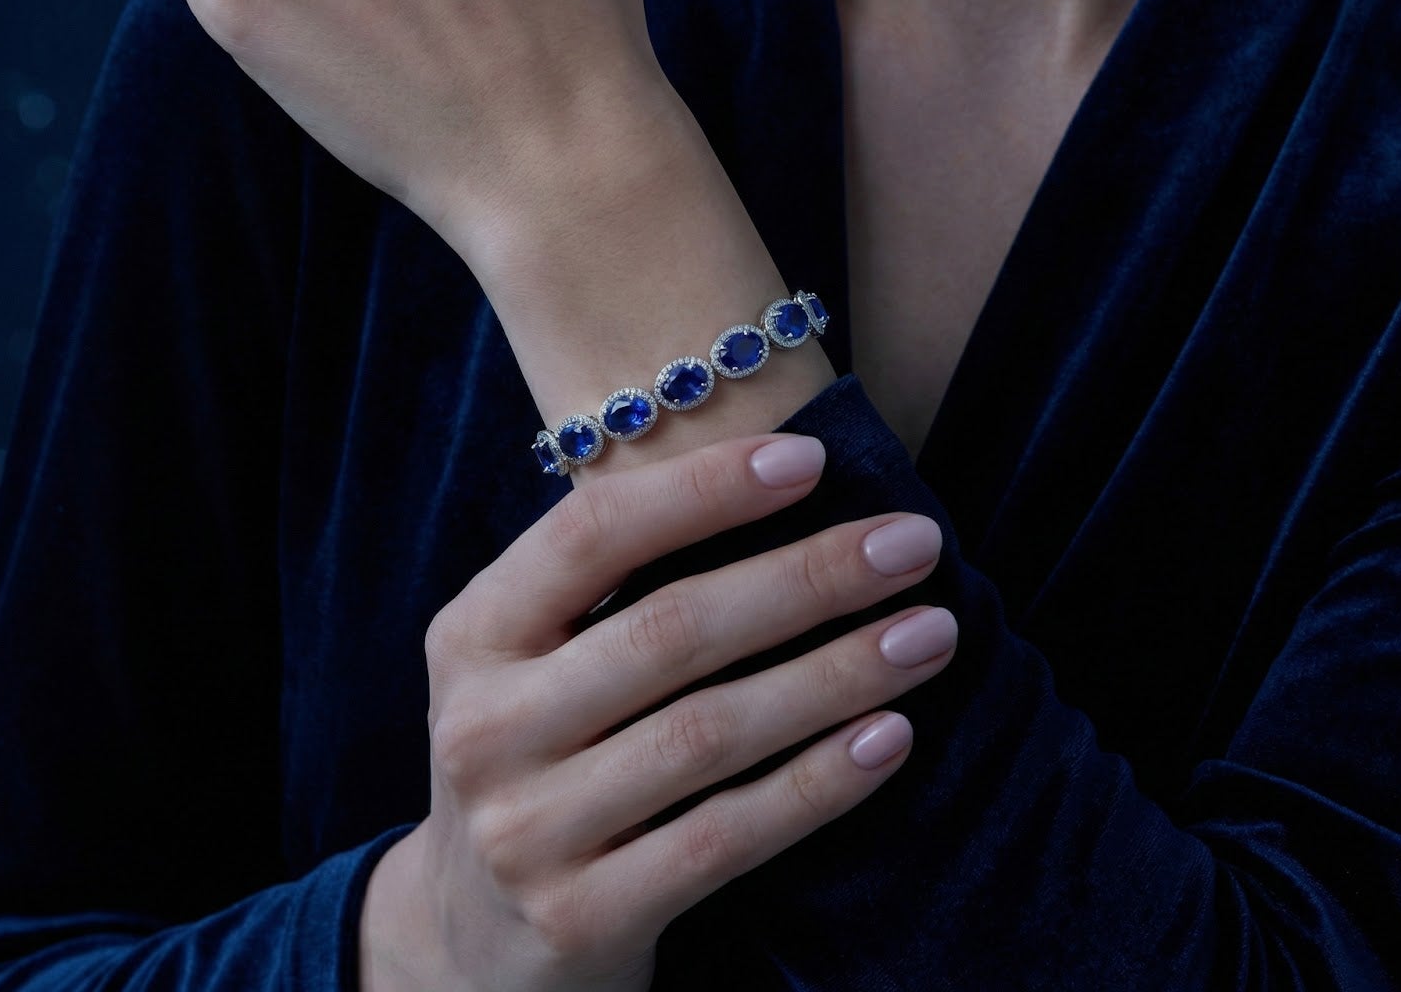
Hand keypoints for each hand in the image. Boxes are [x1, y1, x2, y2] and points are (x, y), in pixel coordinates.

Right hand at [364, 430, 958, 991]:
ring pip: (710, 733)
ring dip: (837, 675)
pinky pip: (724, 839)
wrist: (472, 941)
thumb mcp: (534, 660)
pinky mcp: (581, 918)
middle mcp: (484, 725)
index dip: (703, 490)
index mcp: (474, 633)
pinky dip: (816, 784)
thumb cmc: (541, 753)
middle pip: (670, 630)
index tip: (813, 459)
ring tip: (929, 634)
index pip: (591, 533)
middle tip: (914, 543)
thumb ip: (616, 586)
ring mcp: (527, 830)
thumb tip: (787, 482)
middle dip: (807, 578)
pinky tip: (889, 738)